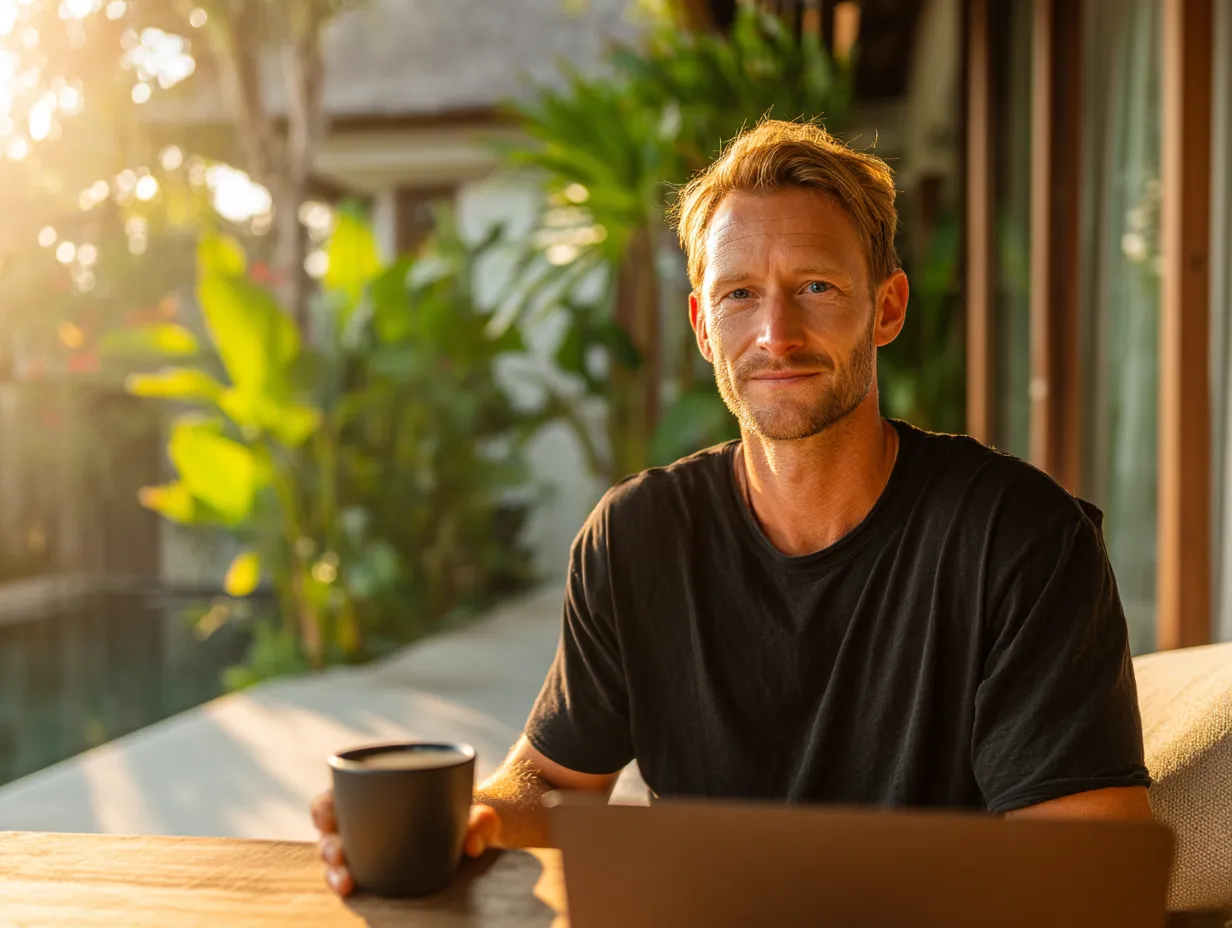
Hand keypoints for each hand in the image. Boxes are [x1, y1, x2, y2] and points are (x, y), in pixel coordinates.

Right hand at [312, 789, 502, 896]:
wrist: (476, 834)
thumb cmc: (466, 812)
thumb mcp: (477, 812)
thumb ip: (482, 821)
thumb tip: (472, 845)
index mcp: (374, 797)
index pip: (335, 798)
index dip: (323, 807)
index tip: (326, 815)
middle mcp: (364, 826)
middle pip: (331, 834)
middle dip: (328, 847)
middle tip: (339, 856)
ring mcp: (368, 853)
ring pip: (338, 863)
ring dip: (334, 873)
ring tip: (345, 883)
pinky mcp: (378, 877)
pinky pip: (356, 882)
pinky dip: (350, 888)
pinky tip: (352, 894)